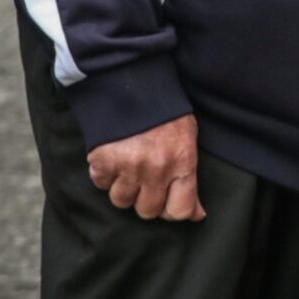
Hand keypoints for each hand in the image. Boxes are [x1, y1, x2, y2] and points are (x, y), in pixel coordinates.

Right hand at [86, 114, 204, 221]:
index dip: (174, 210)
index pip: (180, 210)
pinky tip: (114, 157)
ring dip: (125, 188)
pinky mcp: (103, 161)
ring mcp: (128, 166)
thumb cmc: (165, 112)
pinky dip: (106, 175)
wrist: (133, 83)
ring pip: (122, 201)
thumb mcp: (187, 138)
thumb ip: (188, 176)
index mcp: (183, 161)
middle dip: (147, 200)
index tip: (170, 203)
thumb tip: (196, 215)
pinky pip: (102, 185)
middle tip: (148, 181)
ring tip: (130, 167)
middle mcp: (156, 168)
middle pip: (148, 211)